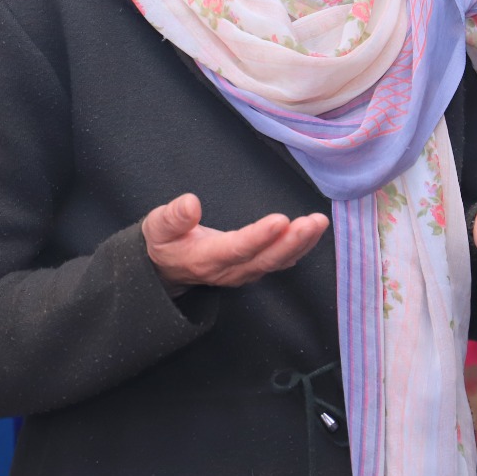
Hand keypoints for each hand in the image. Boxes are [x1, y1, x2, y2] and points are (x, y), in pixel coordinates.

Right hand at [143, 193, 329, 296]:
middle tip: (313, 222)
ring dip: (301, 244)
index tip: (280, 220)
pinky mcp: (253, 267)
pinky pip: (280, 262)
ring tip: (319, 223)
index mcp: (205, 258)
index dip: (259, 237)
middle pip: (265, 259)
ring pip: (276, 262)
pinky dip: (299, 248)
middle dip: (291, 242)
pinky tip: (313, 233)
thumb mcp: (158, 227)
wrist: (167, 269)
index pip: (237, 248)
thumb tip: (190, 203)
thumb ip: (173, 217)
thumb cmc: (165, 242)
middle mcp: (229, 270)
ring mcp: (244, 272)